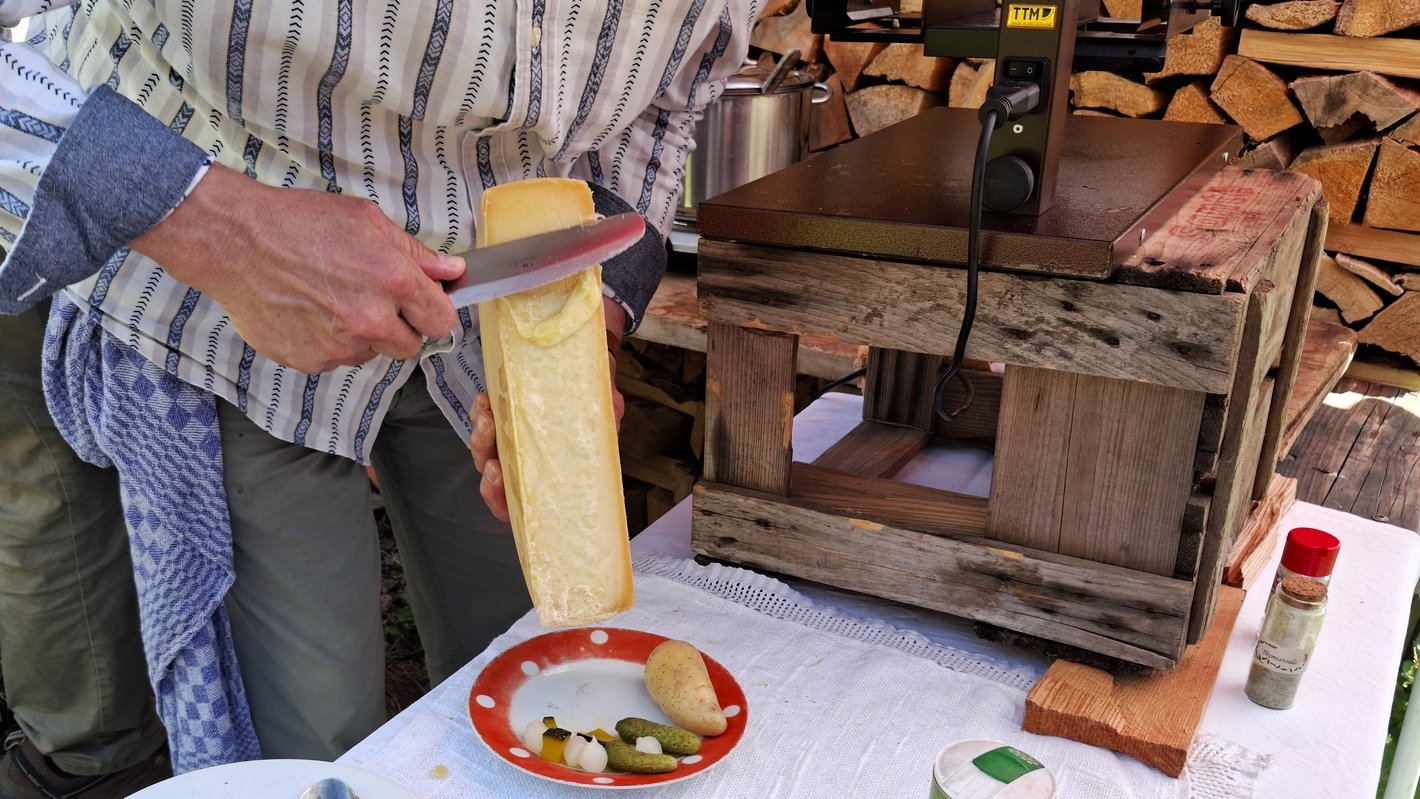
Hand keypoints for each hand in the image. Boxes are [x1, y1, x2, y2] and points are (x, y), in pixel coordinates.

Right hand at [131, 164, 463, 372]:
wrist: (233, 241)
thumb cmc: (296, 223)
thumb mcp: (366, 220)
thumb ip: (415, 253)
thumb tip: (452, 271)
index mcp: (394, 281)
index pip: (442, 321)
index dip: (433, 311)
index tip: (423, 305)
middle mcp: (371, 319)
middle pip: (410, 346)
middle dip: (399, 326)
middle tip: (371, 298)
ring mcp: (339, 345)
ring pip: (371, 353)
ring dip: (362, 335)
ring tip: (331, 298)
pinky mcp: (310, 360)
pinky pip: (335, 359)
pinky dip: (328, 341)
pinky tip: (308, 311)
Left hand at [471, 298, 627, 521]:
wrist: (581, 371)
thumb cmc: (591, 406)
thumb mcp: (605, 414)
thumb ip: (606, 419)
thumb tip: (612, 412)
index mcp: (543, 475)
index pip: (513, 502)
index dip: (498, 498)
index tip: (498, 479)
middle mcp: (521, 462)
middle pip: (491, 474)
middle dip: (486, 462)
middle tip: (492, 456)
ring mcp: (508, 439)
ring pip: (483, 447)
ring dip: (481, 436)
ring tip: (489, 416)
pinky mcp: (500, 416)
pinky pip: (483, 419)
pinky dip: (480, 411)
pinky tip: (485, 400)